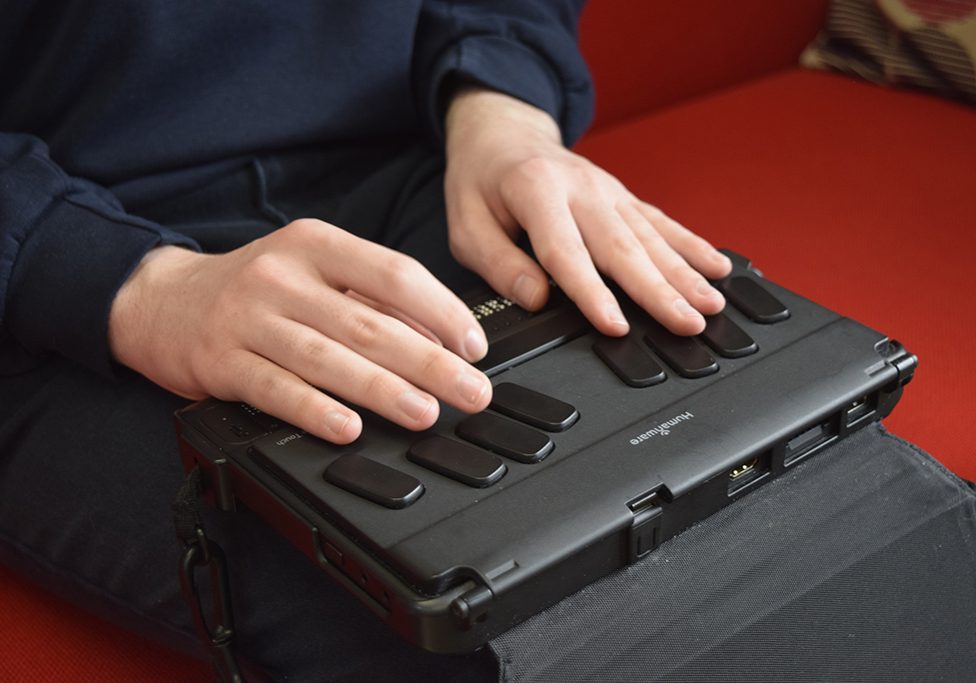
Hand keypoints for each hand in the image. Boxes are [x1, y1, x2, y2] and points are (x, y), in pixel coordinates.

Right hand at [108, 220, 491, 443]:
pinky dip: (315, 410)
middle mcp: (282, 276)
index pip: (395, 274)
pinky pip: (275, 389)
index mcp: (316, 244)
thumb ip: (370, 297)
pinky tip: (349, 428)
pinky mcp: (220, 362)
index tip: (474, 347)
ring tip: (425, 412)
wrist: (162, 301)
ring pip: (327, 357)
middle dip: (429, 362)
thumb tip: (439, 336)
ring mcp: (248, 319)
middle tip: (471, 391)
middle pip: (369, 322)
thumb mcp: (312, 271)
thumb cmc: (256, 289)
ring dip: (382, 390)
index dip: (443, 312)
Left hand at [444, 87, 732, 336]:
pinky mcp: (623, 197)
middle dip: (659, 290)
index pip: (567, 252)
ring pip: (651, 236)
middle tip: (688, 323)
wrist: (503, 133)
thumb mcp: (465, 224)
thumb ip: (498, 263)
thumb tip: (535, 298)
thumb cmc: (482, 182)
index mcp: (537, 192)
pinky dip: (692, 246)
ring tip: (711, 305)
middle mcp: (582, 188)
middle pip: (623, 246)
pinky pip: (662, 222)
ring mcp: (608, 191)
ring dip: (685, 273)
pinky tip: (718, 267)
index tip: (616, 326)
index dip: (592, 293)